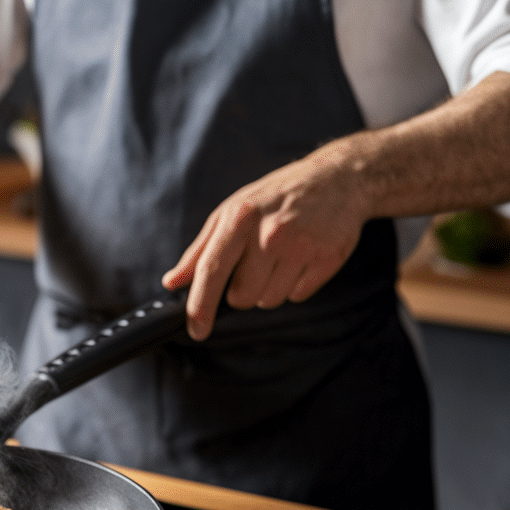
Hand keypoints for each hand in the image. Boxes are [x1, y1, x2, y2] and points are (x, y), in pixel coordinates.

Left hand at [161, 149, 370, 339]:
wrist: (337, 179)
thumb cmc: (275, 197)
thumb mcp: (231, 212)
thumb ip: (200, 251)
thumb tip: (172, 282)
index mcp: (239, 219)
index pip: (211, 271)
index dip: (200, 306)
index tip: (196, 330)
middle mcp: (269, 233)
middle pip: (242, 297)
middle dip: (242, 292)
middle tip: (253, 266)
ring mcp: (301, 246)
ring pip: (269, 300)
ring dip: (269, 289)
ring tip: (279, 258)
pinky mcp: (327, 259)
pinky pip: (298, 296)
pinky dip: (294, 285)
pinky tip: (299, 258)